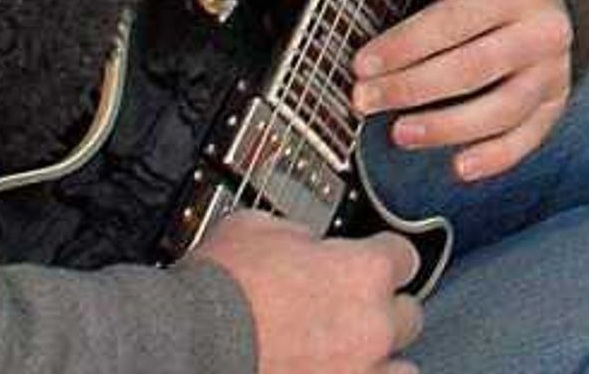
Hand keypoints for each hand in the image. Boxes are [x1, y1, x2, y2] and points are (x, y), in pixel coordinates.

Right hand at [186, 214, 419, 373]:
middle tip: (344, 315)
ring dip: (377, 360)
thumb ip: (300, 235)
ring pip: (400, 368)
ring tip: (345, 357)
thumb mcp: (256, 228)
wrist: (182, 348)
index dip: (381, 260)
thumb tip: (305, 243)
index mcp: (364, 271)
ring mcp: (358, 373)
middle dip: (379, 312)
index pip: (403, 258)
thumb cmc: (213, 291)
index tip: (363, 266)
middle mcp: (372, 325)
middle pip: (406, 315)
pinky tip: (334, 373)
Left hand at [351, 0, 576, 182]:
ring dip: (446, 128)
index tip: (363, 62)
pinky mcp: (553, 104)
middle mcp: (545, 30)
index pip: (457, 20)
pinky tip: (459, 167)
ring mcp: (552, 72)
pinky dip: (495, 158)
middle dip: (412, 87)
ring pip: (500, 110)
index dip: (406, 44)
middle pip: (474, 68)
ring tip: (400, 133)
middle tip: (364, 99)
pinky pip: (527, 138)